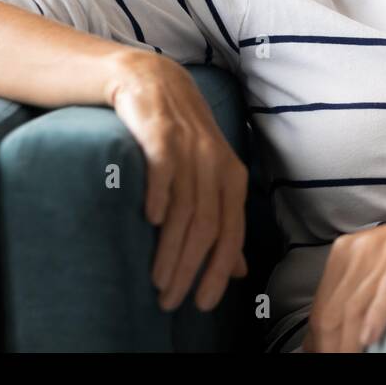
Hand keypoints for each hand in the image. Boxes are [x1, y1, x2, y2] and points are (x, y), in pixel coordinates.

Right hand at [103, 49, 249, 312]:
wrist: (148, 80)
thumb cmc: (175, 137)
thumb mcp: (204, 177)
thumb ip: (219, 218)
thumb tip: (238, 271)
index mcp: (231, 176)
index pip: (231, 232)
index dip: (218, 271)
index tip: (202, 304)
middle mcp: (215, 160)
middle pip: (207, 226)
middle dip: (190, 269)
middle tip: (170, 300)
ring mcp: (189, 144)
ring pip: (186, 205)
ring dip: (171, 247)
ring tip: (156, 279)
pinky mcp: (161, 128)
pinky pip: (165, 164)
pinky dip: (161, 193)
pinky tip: (152, 219)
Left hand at [302, 200, 385, 352]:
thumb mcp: (383, 265)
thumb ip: (360, 292)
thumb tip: (336, 330)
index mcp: (349, 250)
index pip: (323, 306)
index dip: (318, 339)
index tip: (320, 357)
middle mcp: (363, 247)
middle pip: (336, 309)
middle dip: (332, 344)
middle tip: (334, 366)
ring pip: (358, 305)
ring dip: (350, 341)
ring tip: (348, 361)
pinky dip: (377, 314)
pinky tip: (370, 337)